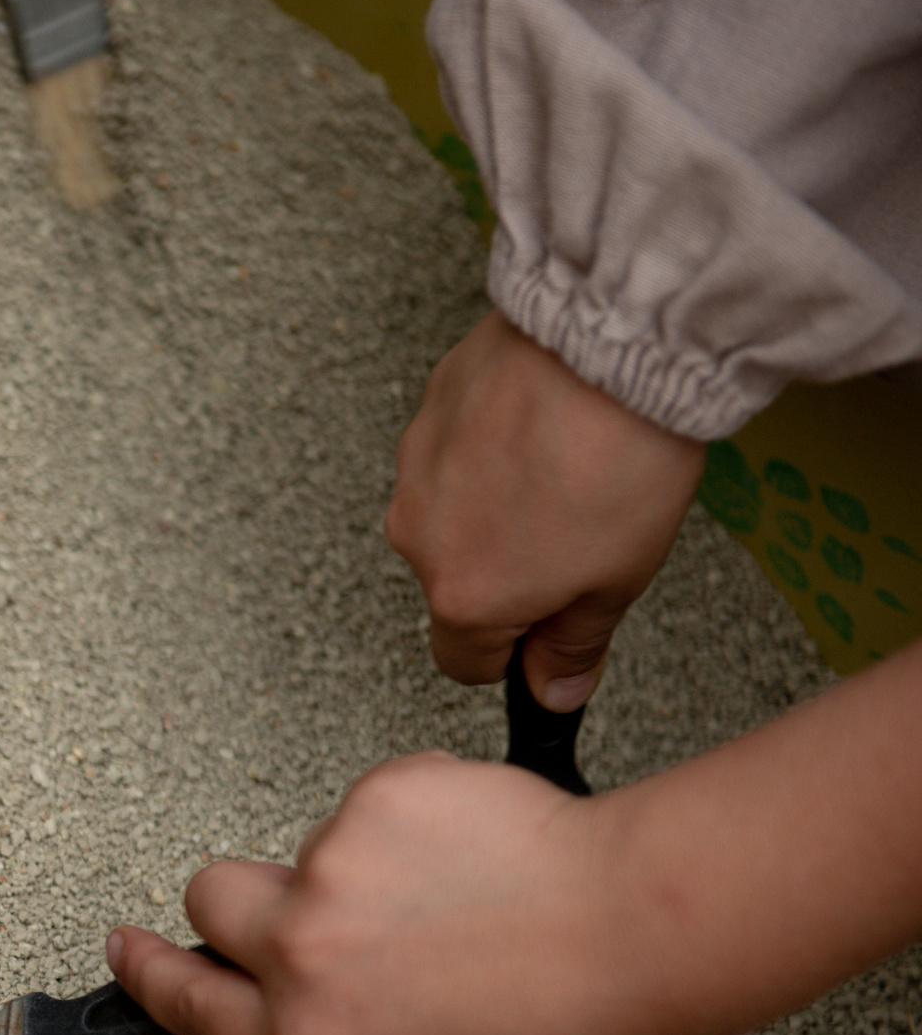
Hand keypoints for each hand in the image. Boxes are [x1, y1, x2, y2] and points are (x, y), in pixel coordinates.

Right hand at [105, 752, 676, 1034]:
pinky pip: (377, 800)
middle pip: (213, 897)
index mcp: (313, 1034)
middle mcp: (303, 950)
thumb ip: (340, 1020)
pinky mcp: (376, 796)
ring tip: (464, 889)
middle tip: (318, 903)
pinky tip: (479, 848)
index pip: (191, 1003)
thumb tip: (314, 982)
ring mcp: (332, 865)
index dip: (148, 974)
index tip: (125, 950)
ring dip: (370, 858)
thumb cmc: (556, 1010)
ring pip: (316, 845)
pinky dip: (420, 816)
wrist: (630, 926)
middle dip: (244, 897)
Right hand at [387, 310, 702, 711]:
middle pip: (457, 579)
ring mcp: (416, 469)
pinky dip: (492, 447)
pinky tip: (548, 424)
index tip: (551, 630)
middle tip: (579, 534)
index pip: (464, 663)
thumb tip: (555, 689)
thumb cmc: (617, 462)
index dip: (515, 654)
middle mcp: (420, 537)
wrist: (608, 345)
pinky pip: (455, 449)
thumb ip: (575, 645)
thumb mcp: (619, 579)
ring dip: (497, 504)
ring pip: (453, 511)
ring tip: (566, 467)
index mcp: (464, 596)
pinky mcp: (429, 409)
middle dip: (507, 568)